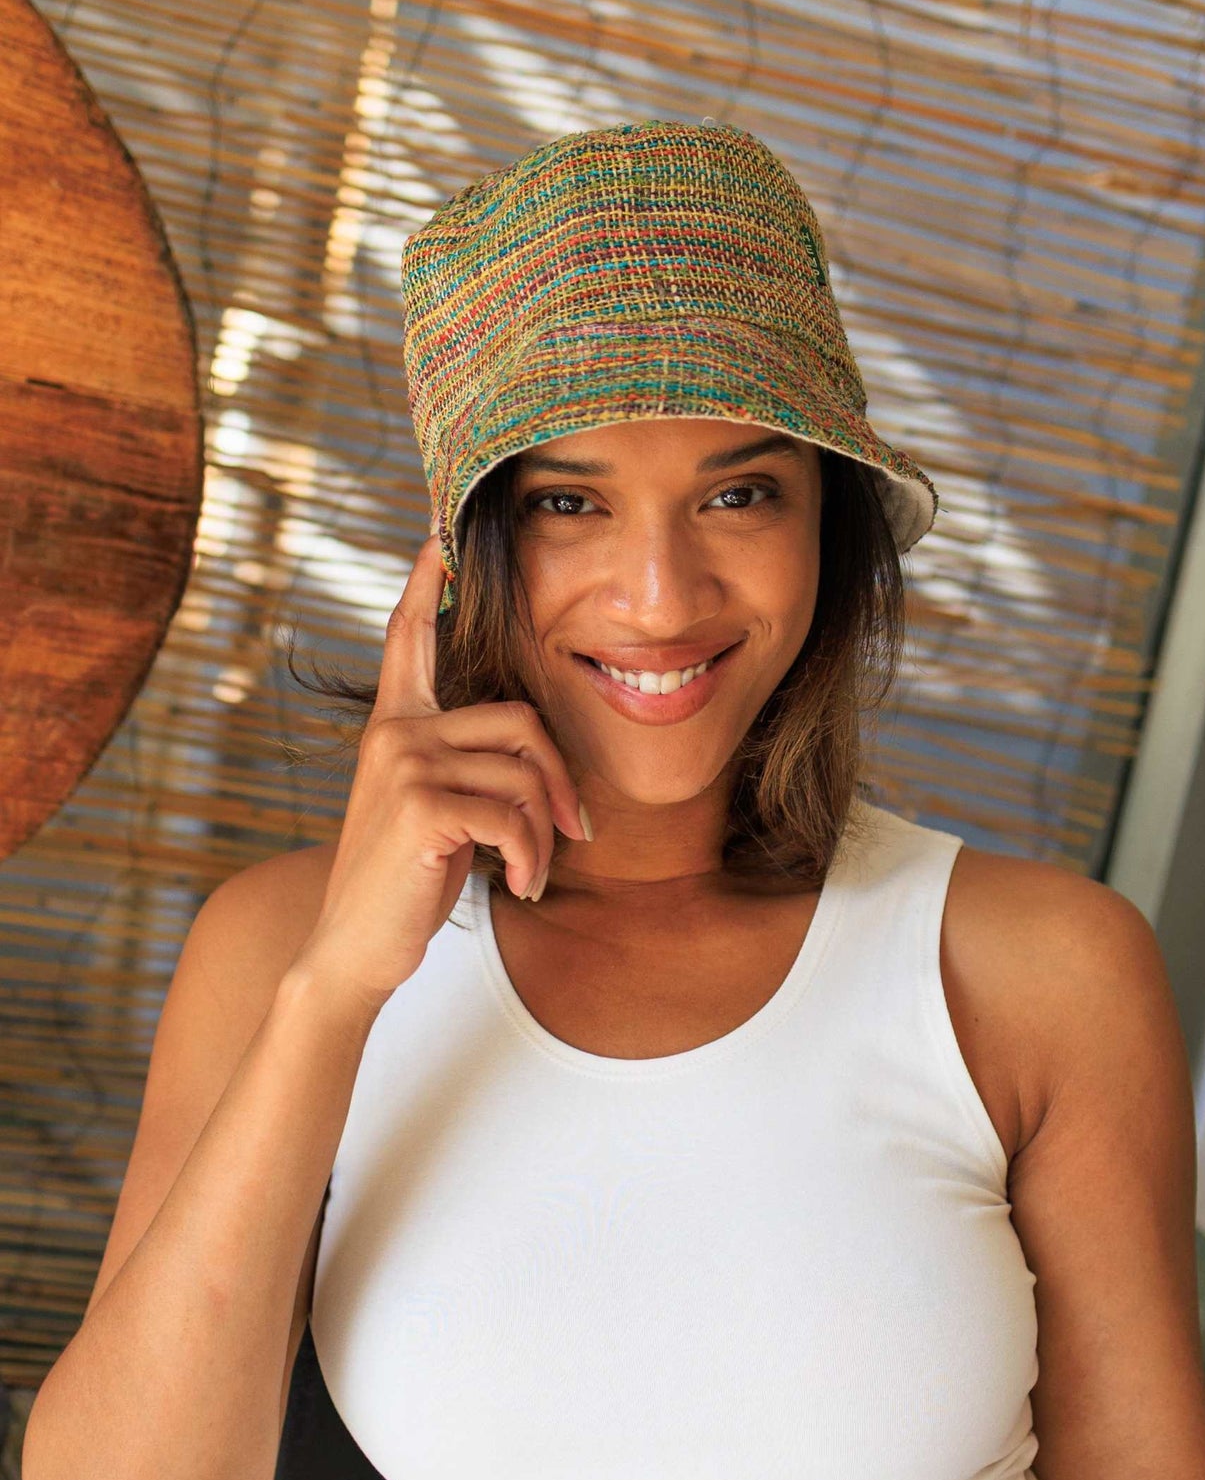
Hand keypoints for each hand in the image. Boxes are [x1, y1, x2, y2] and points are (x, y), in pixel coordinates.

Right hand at [296, 530, 586, 1008]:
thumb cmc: (405, 882)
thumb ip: (471, 769)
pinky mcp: (419, 803)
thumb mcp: (439, 813)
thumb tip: (542, 768)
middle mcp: (395, 731)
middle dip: (561, 781)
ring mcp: (403, 763)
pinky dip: (529, 857)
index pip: (410, 639)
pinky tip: (517, 886)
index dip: (424, 586)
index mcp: (396, 725)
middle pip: (521, 722)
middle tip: (575, 831)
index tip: (435, 533)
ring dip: (545, 835)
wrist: (355, 947)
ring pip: (524, 775)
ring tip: (530, 873)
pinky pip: (512, 814)